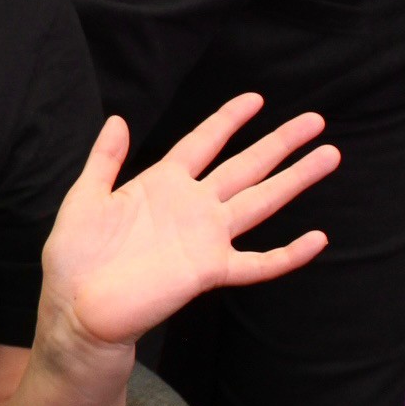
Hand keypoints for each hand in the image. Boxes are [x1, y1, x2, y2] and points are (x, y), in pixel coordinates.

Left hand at [40, 94, 338, 353]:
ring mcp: (204, 238)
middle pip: (245, 166)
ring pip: (260, 202)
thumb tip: (118, 118)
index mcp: (162, 184)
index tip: (256, 98)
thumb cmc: (76, 256)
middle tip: (315, 120)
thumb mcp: (85, 195)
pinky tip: (317, 239)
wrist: (77, 307)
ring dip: (294, 180)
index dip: (228, 120)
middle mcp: (191, 207)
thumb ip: (105, 158)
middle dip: (280, 143)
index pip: (203, 142)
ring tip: (328, 156)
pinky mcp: (208, 271)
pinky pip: (257, 263)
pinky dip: (288, 254)